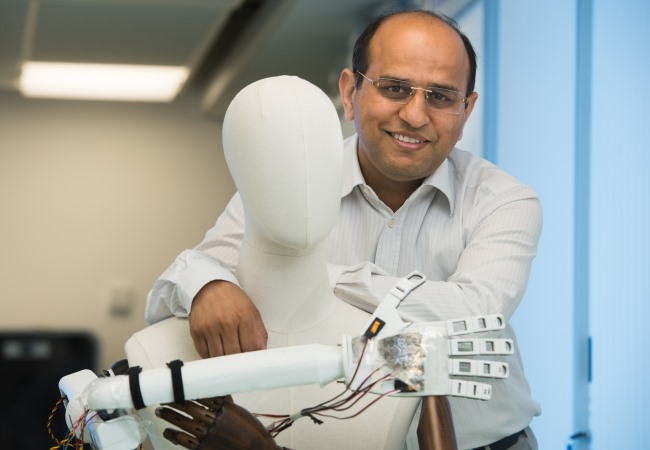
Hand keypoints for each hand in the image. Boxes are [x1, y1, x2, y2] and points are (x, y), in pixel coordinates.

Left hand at [156, 396, 288, 449]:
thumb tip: (214, 390)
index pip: (199, 396)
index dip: (186, 391)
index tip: (178, 387)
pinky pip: (185, 440)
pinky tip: (168, 431)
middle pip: (189, 407)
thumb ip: (224, 401)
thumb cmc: (249, 430)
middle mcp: (214, 420)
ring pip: (184, 422)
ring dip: (170, 416)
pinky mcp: (204, 447)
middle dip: (174, 401)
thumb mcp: (238, 411)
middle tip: (164, 397)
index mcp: (223, 408)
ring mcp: (208, 434)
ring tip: (161, 411)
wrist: (255, 449)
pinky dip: (174, 435)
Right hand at [189, 280, 267, 357]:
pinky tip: (217, 351)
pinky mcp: (197, 331)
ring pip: (219, 356)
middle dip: (238, 360)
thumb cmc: (232, 299)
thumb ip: (259, 332)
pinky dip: (211, 356)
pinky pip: (204, 353)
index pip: (251, 347)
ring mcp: (210, 327)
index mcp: (243, 317)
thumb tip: (261, 351)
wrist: (209, 287)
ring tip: (228, 356)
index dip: (252, 357)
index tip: (251, 360)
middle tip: (240, 359)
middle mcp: (226, 322)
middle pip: (234, 354)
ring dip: (224, 360)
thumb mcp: (251, 310)